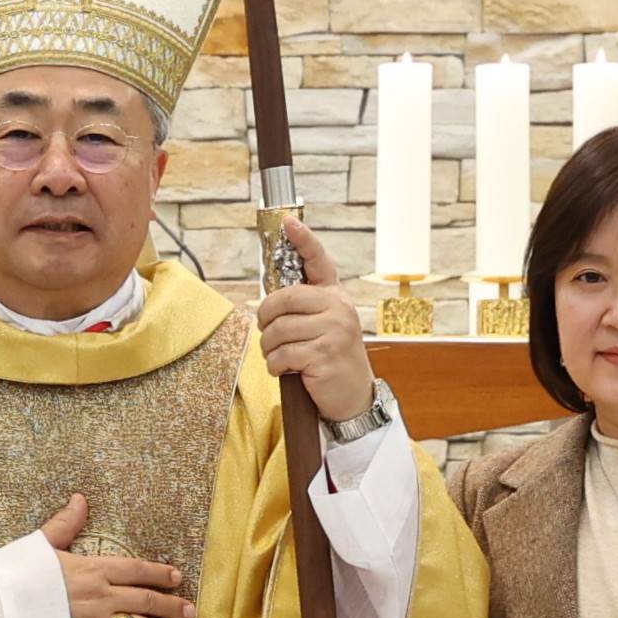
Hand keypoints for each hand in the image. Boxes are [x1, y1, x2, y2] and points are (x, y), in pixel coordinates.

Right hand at [43, 490, 193, 617]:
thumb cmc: (14, 578)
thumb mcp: (39, 546)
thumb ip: (65, 525)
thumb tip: (80, 499)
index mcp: (91, 568)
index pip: (137, 569)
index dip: (161, 573)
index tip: (177, 578)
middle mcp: (101, 596)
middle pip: (147, 600)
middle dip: (172, 606)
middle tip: (190, 611)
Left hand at [250, 211, 380, 432]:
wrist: (353, 395)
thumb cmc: (330, 357)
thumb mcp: (324, 325)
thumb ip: (304, 308)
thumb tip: (267, 299)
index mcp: (335, 295)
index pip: (319, 261)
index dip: (303, 240)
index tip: (289, 222)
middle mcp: (337, 308)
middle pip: (284, 299)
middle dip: (265, 317)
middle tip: (264, 330)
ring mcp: (333, 331)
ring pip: (278, 330)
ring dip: (268, 347)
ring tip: (276, 355)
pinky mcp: (323, 355)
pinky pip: (282, 355)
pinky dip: (275, 366)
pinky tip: (285, 370)